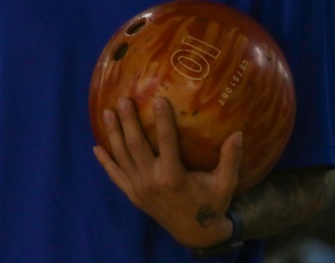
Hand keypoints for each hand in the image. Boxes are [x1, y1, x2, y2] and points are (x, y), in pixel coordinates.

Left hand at [93, 96, 241, 248]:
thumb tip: (238, 133)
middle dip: (127, 121)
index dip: (161, 120)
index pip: (165, 142)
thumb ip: (230, 159)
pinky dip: (105, 162)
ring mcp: (139, 189)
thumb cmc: (211, 204)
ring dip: (113, 134)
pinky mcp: (133, 195)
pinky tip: (96, 148)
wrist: (195, 233)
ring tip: (106, 113)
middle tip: (121, 100)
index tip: (158, 99)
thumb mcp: (225, 183)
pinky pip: (115, 176)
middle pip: (135, 146)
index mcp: (174, 176)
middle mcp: (152, 181)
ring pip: (122, 157)